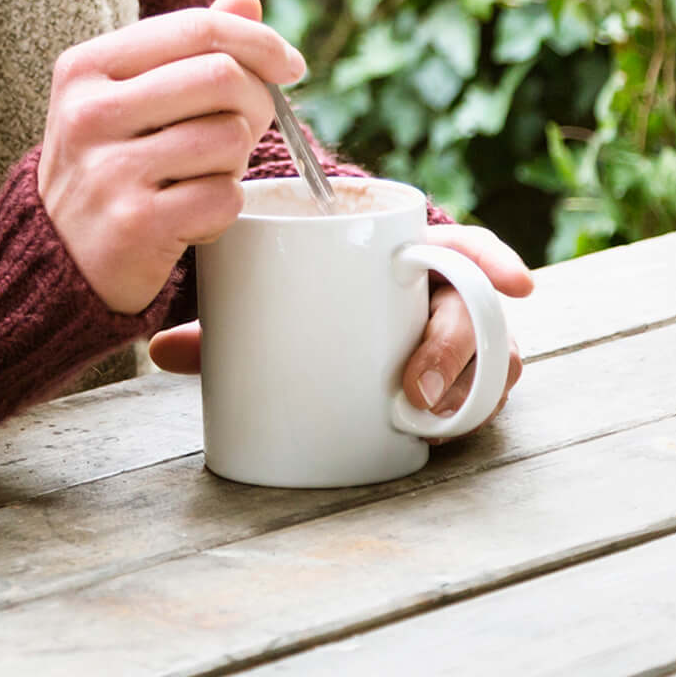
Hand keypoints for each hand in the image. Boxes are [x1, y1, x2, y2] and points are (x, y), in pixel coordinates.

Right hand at [38, 0, 305, 313]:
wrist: (58, 258)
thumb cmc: (108, 163)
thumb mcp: (127, 95)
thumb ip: (186, 46)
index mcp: (85, 67)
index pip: (196, 28)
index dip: (259, 41)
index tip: (288, 65)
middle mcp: (89, 113)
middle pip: (222, 76)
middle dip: (258, 102)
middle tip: (250, 128)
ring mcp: (108, 170)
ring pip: (230, 137)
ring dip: (236, 162)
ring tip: (202, 175)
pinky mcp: (135, 223)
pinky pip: (223, 196)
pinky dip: (223, 208)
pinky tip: (190, 215)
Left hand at [146, 222, 533, 425]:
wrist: (318, 303)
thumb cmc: (300, 291)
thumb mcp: (269, 293)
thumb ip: (225, 319)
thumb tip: (159, 349)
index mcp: (408, 253)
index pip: (466, 244)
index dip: (495, 260)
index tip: (515, 283)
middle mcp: (442, 293)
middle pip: (476, 313)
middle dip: (457, 349)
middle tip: (413, 387)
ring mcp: (455, 339)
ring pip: (491, 361)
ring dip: (466, 391)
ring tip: (420, 417)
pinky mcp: (450, 382)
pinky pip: (477, 398)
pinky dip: (465, 415)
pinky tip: (440, 432)